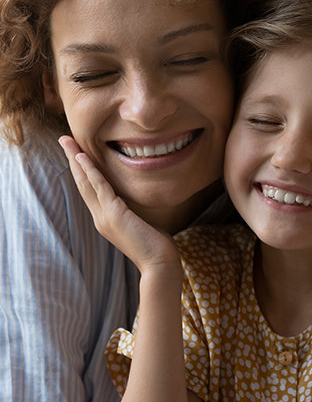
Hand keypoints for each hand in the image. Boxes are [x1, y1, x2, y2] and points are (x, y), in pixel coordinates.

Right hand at [59, 135, 180, 276]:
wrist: (158, 263)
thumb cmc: (155, 244)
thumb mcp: (141, 220)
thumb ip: (133, 207)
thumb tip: (137, 194)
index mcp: (105, 218)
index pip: (89, 188)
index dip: (81, 169)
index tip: (75, 150)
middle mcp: (100, 217)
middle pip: (82, 182)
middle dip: (72, 158)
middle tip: (63, 138)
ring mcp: (104, 217)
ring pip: (86, 182)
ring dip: (76, 159)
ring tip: (67, 141)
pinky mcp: (114, 215)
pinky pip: (100, 187)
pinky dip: (90, 171)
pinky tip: (82, 157)